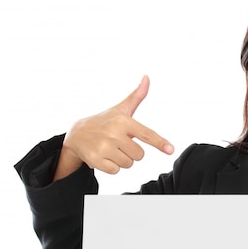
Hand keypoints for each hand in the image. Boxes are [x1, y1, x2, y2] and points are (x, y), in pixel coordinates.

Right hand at [54, 75, 173, 179]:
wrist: (77, 134)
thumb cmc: (105, 121)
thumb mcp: (120, 109)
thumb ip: (137, 96)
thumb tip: (147, 77)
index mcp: (123, 121)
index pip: (146, 134)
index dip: (160, 142)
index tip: (171, 149)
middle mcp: (114, 134)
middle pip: (139, 155)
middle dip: (132, 152)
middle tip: (119, 143)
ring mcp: (104, 147)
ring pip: (128, 164)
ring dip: (122, 160)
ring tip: (111, 149)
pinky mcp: (95, 160)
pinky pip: (116, 171)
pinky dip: (112, 167)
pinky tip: (104, 156)